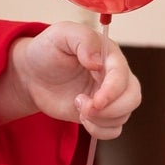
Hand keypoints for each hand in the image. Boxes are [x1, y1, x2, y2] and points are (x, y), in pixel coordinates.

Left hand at [10, 24, 141, 140]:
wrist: (32, 74)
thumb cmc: (47, 50)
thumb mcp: (61, 34)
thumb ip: (83, 39)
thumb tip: (97, 62)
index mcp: (109, 56)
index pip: (123, 76)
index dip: (112, 92)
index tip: (95, 101)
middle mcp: (114, 77)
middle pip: (132, 98)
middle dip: (110, 109)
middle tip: (83, 108)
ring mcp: (108, 97)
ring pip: (124, 115)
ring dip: (101, 120)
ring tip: (78, 107)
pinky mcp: (100, 114)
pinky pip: (114, 129)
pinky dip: (100, 130)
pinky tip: (82, 118)